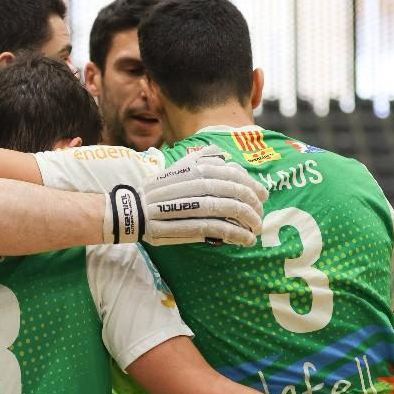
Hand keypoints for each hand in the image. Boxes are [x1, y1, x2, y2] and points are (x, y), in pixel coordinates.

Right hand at [103, 145, 267, 246]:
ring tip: (256, 229)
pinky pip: (215, 228)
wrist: (130, 211)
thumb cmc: (157, 192)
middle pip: (231, 190)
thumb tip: (220, 154)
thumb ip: (198, 160)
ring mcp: (185, 205)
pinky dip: (234, 234)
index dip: (251, 184)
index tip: (263, 195)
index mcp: (191, 169)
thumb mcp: (174, 171)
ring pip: (226, 209)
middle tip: (260, 214)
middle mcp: (190, 183)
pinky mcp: (181, 226)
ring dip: (247, 220)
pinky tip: (245, 240)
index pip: (230, 173)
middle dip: (252, 203)